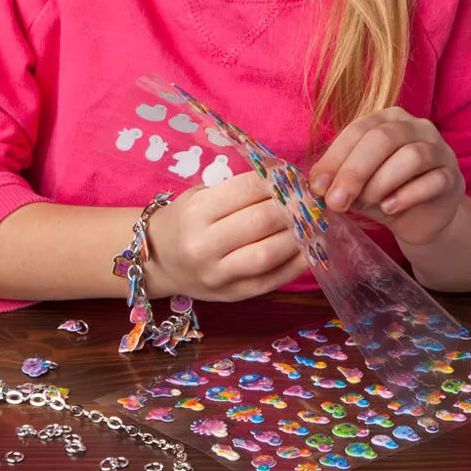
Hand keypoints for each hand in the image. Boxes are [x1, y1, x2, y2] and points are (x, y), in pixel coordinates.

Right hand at [146, 171, 306, 301]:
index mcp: (196, 212)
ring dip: (298, 235)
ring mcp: (219, 274)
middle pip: (260, 222)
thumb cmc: (183, 220)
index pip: (245, 190)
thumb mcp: (199, 196)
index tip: (291, 175)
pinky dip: (296, 263)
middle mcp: (204, 245)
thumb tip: (284, 182)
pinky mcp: (234, 295)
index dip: (275, 180)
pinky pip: (272, 280)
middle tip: (308, 198)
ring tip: (313, 222)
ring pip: (269, 253)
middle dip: (291, 206)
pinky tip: (309, 248)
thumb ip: (237, 191)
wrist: (157, 261)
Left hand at [307, 107, 464, 247]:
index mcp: (386, 119)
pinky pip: (433, 181)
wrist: (422, 218)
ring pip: (411, 156)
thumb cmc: (383, 192)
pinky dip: (406, 196)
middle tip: (337, 201)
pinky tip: (389, 208)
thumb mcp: (357, 184)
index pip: (358, 130)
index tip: (317, 186)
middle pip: (383, 139)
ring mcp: (439, 149)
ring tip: (366, 203)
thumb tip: (316, 186)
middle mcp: (415, 126)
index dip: (335, 158)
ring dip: (381, 182)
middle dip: (354, 172)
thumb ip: (340, 178)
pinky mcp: (453, 177)